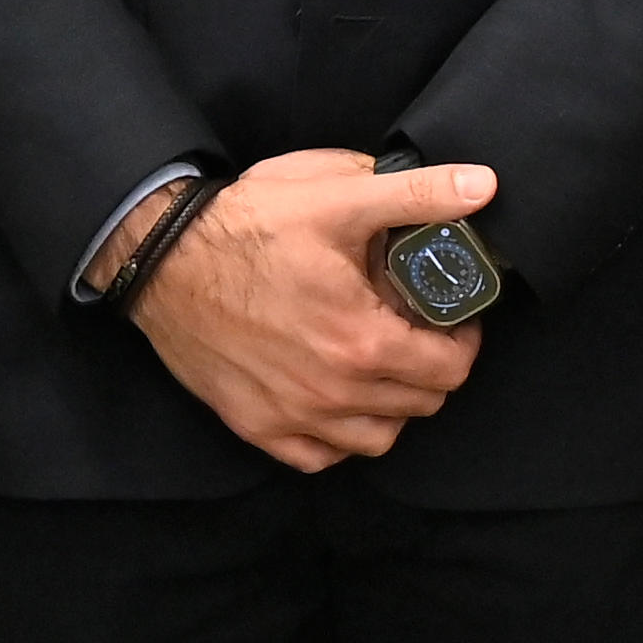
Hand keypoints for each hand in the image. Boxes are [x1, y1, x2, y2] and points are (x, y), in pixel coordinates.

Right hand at [133, 152, 488, 473]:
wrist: (160, 259)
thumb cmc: (245, 227)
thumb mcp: (336, 196)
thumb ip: (418, 195)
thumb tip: (483, 187)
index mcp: (362, 340)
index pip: (452, 369)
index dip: (464, 340)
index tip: (451, 317)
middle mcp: (333, 391)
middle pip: (422, 404)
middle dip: (431, 367)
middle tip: (414, 330)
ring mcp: (293, 415)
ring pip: (379, 438)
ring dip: (391, 404)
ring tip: (379, 361)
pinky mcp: (257, 425)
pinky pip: (320, 456)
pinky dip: (338, 435)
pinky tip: (334, 395)